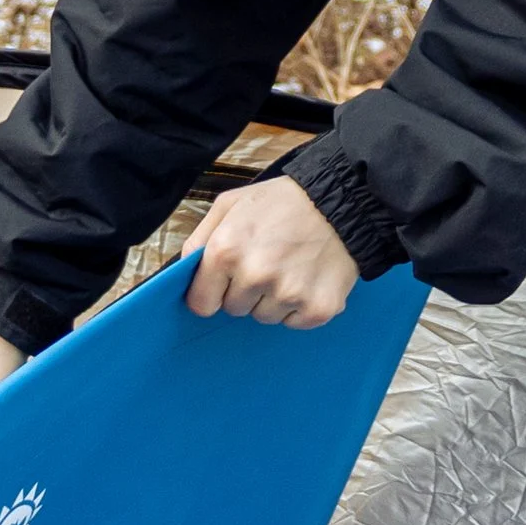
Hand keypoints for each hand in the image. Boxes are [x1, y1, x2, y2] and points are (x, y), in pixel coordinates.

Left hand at [184, 179, 359, 328]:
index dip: (211, 292)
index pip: (201, 304)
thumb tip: (184, 272)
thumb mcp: (230, 205)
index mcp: (226, 251)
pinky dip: (299, 306)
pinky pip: (294, 323)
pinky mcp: (317, 309)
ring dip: (272, 299)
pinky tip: (308, 278)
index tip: (223, 283)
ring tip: (290, 266)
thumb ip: (199, 239)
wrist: (341, 201)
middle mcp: (255, 276)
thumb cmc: (281, 202)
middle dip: (245, 291)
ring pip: (264, 317)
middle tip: (266, 262)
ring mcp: (288, 295)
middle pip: (234, 310)